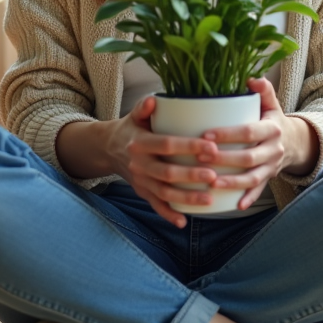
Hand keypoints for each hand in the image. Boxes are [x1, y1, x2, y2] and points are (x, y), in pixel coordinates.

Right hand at [103, 96, 221, 227]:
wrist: (108, 149)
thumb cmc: (132, 128)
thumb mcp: (135, 115)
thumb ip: (144, 107)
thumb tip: (154, 100)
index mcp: (140, 142)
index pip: (167, 144)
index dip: (189, 146)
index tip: (212, 147)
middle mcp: (139, 164)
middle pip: (166, 172)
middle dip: (191, 175)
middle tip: (214, 176)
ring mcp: (140, 181)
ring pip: (164, 192)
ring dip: (186, 198)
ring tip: (209, 199)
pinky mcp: (141, 192)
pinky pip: (156, 206)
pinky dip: (168, 215)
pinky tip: (184, 222)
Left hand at [200, 78, 318, 209]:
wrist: (294, 141)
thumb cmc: (272, 119)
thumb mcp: (271, 103)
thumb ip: (263, 89)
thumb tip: (251, 78)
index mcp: (272, 128)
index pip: (249, 131)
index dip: (228, 134)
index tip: (206, 135)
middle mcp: (274, 149)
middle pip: (248, 157)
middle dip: (224, 159)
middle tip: (200, 158)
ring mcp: (272, 167)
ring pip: (252, 178)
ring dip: (232, 182)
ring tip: (211, 182)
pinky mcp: (269, 179)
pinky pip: (259, 191)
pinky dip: (248, 198)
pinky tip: (235, 205)